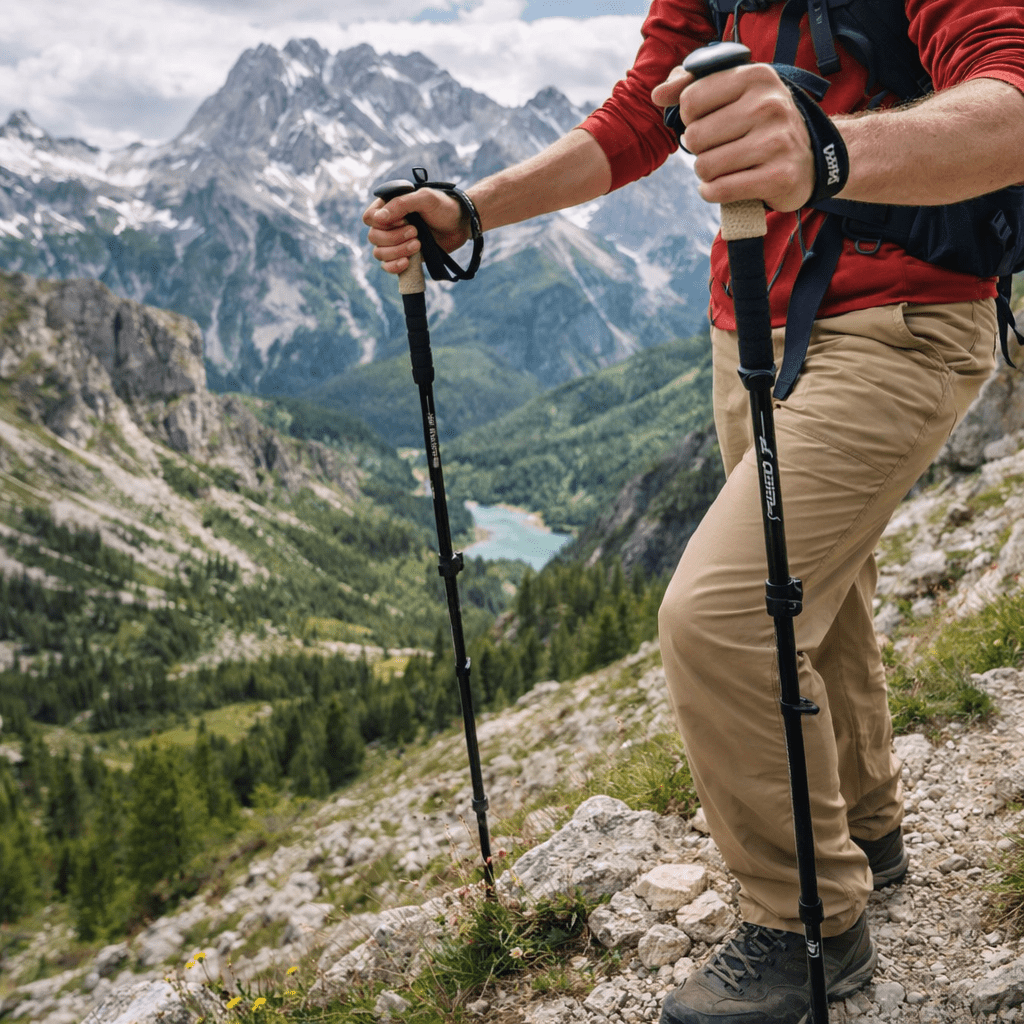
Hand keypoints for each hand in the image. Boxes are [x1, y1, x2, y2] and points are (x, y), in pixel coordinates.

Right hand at [363, 188, 469, 274]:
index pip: (370, 218)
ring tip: (418, 244)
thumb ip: (402, 204)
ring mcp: (395, 242)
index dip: (383, 222)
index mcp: (390, 207)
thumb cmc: (444, 207)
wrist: (460, 226)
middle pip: (373, 237)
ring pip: (379, 253)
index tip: (403, 219)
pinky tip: (407, 262)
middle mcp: (389, 225)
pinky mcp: (403, 256)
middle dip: (394, 238)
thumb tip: (378, 218)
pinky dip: (394, 267)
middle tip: (416, 232)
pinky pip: (387, 266)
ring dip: (397, 251)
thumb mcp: (425, 198)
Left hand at [652, 62, 814, 212]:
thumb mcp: (735, 92)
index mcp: (756, 76)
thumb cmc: (762, 124)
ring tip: (722, 168)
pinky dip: (711, 192)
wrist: (811, 159)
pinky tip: (718, 187)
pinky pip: (720, 190)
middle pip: (695, 136)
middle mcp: (769, 105)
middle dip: (698, 148)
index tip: (706, 121)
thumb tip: (657, 95)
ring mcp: (777, 141)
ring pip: (705, 166)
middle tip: (716, 149)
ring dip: (705, 173)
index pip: (691, 99)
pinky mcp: (779, 177)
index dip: (689, 117)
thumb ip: (692, 85)